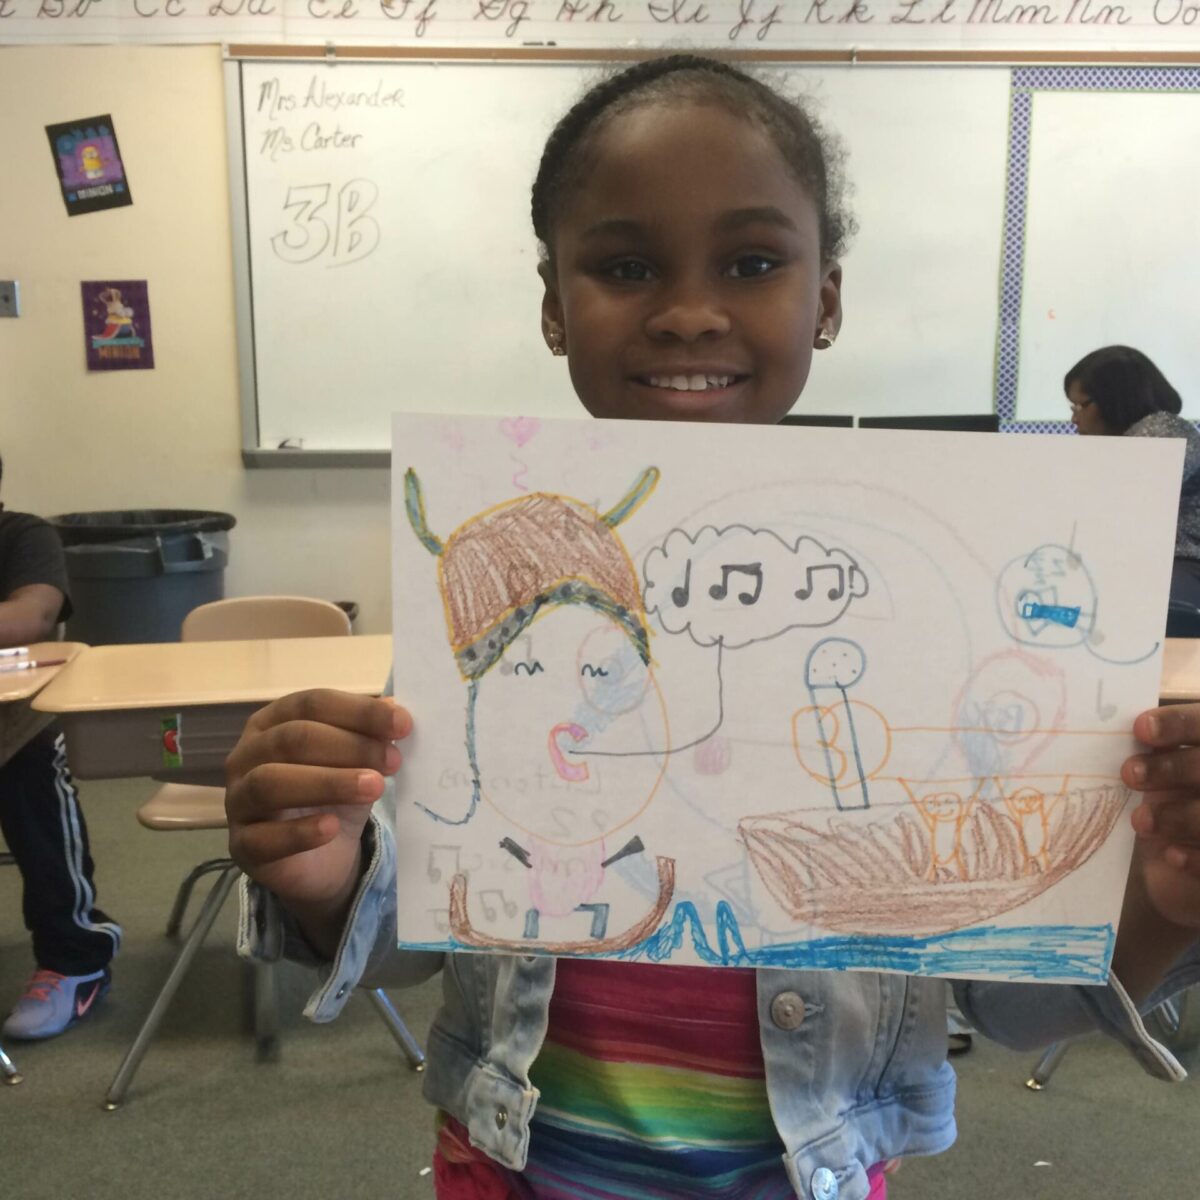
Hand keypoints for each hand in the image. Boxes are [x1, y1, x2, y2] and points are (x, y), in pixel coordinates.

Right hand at [225, 689, 410, 945]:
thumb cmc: (335, 795)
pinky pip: (263, 838)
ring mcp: (238, 801)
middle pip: (292, 739)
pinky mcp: (242, 846)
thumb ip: (372, 734)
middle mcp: (247, 755)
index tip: (403, 724)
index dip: (358, 711)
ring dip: (328, 782)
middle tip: (393, 760)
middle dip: (349, 746)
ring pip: (271, 783)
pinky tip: (332, 828)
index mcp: (273, 722)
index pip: (311, 704)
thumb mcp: (359, 761)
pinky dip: (298, 832)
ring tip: (374, 787)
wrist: (323, 858)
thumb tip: (396, 709)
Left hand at [1123, 704, 1199, 931]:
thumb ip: (1150, 748)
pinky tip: (1171, 856)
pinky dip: (1196, 858)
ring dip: (1179, 816)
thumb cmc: (1168, 793)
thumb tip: (1114, 729)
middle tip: (1129, 773)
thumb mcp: (1160, 767)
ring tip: (1140, 821)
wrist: (1184, 851)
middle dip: (1172, 768)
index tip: (1141, 728)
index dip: (1177, 724)